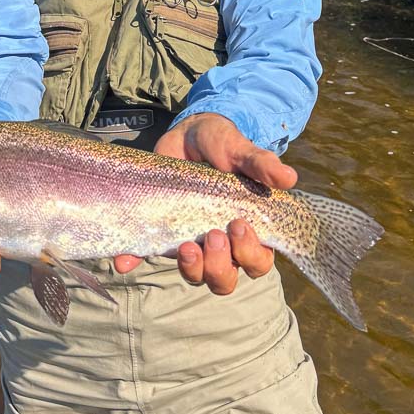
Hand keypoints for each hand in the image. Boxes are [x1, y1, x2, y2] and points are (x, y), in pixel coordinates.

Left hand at [114, 112, 296, 293]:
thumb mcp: (239, 150)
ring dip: (191, 268)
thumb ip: (260, 163)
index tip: (239, 226)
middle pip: (225, 278)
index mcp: (247, 230)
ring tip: (184, 246)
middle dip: (220, 266)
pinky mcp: (161, 235)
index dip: (250, 254)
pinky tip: (125, 260)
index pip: (257, 261)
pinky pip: (147, 256)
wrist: (187, 134)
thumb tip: (289, 178)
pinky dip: (134, 261)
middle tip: (213, 235)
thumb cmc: (222, 145)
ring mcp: (190, 241)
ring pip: (195, 275)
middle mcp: (221, 245)